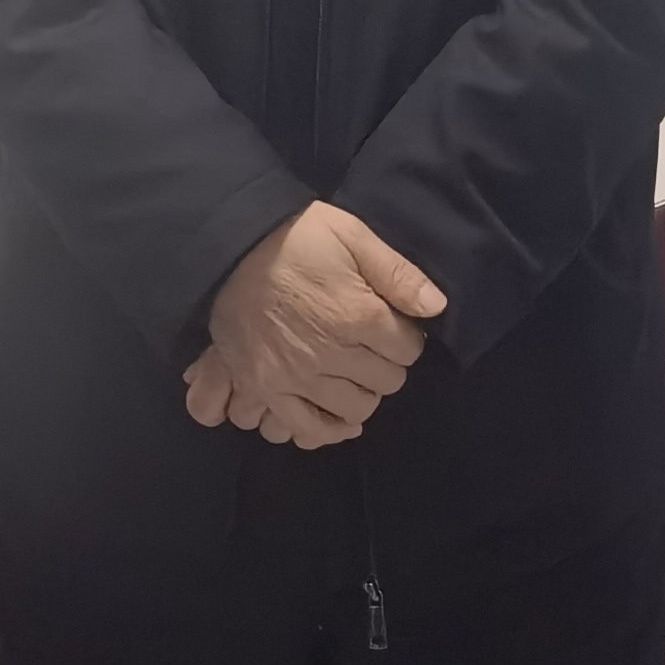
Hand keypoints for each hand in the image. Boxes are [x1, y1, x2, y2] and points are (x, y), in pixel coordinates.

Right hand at [182, 202, 445, 450]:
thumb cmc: (295, 237)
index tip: (393, 324)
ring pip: (354, 410)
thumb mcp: (351, 235)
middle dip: (386, 364)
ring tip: (353, 374)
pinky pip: (306, 428)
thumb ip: (397, 273)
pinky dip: (327, 429)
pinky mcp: (266, 388)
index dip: (406, 336)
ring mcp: (295, 377)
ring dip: (362, 394)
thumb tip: (436, 307)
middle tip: (372, 345)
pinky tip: (338, 416)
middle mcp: (329, 354)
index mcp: (357, 315)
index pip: (408, 349)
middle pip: (386, 382)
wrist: (228, 246)